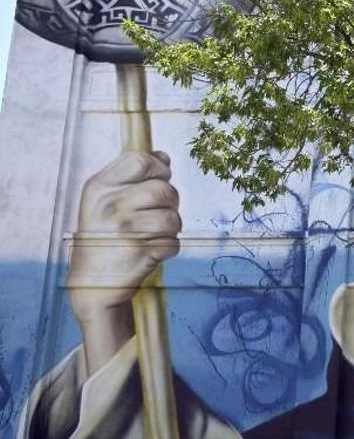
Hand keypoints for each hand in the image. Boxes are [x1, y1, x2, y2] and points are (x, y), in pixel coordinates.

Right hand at [67, 151, 179, 372]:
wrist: (93, 282)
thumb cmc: (105, 236)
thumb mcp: (106, 200)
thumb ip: (133, 176)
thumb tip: (163, 155)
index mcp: (98, 187)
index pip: (139, 160)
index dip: (158, 169)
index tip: (158, 179)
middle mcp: (109, 205)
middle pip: (165, 189)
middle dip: (169, 203)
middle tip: (154, 215)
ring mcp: (124, 229)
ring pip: (173, 216)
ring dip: (170, 228)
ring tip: (150, 235)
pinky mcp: (140, 252)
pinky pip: (174, 242)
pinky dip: (168, 248)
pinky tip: (148, 251)